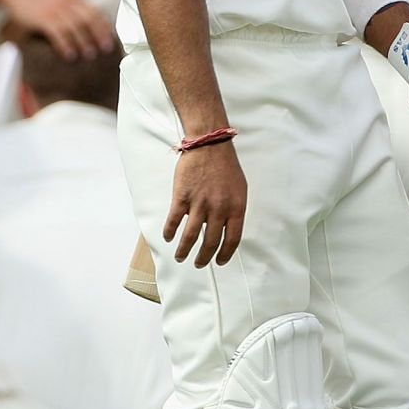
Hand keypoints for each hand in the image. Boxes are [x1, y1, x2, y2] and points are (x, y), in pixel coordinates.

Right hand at [2, 0, 113, 60]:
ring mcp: (54, 9)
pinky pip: (58, 34)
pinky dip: (66, 45)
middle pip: (88, 19)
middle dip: (99, 35)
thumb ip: (69, 6)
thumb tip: (83, 24)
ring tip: (89, 54)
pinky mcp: (43, 18)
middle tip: (106, 49)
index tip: (111, 37)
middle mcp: (66, 0)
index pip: (93, 10)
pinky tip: (70, 55)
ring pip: (75, 28)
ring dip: (84, 42)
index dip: (104, 25)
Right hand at [163, 140, 246, 268]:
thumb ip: (234, 210)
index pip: (232, 240)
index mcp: (236, 208)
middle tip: (199, 264)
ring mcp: (199, 204)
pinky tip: (168, 238)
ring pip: (190, 236)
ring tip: (181, 257)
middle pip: (210, 242)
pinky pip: (175, 220)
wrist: (209, 145)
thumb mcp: (239, 189)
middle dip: (204, 258)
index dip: (225, 254)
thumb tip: (226, 229)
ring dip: (184, 250)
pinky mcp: (182, 197)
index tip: (219, 262)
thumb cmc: (226, 166)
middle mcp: (218, 209)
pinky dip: (170, 232)